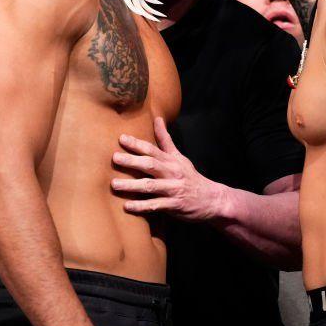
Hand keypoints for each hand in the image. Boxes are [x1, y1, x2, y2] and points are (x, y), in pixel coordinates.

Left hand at [111, 117, 226, 221]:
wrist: (211, 199)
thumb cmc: (190, 177)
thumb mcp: (179, 157)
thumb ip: (165, 139)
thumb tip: (157, 118)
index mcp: (171, 161)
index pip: (153, 149)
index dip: (137, 144)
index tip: (121, 139)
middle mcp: (172, 173)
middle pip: (151, 165)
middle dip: (132, 161)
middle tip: (114, 158)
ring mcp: (173, 190)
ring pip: (151, 186)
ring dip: (132, 185)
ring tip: (114, 184)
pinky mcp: (174, 206)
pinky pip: (156, 206)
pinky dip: (141, 206)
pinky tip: (127, 206)